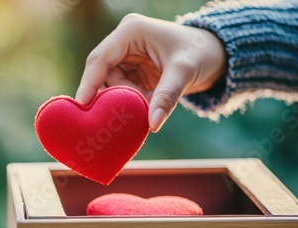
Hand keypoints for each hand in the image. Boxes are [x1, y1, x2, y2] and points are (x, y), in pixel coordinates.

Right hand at [75, 13, 226, 131]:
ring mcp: (127, 57)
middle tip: (116, 118)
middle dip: (110, 97)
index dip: (88, 83)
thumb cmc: (201, 53)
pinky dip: (130, 103)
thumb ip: (166, 97)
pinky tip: (143, 109)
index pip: (99, 59)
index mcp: (130, 32)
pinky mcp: (132, 71)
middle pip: (102, 75)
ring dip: (123, 102)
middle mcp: (123, 42)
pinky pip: (122, 91)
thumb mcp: (184, 72)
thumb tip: (151, 125)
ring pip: (111, 86)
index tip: (81, 106)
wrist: (216, 55)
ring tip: (141, 109)